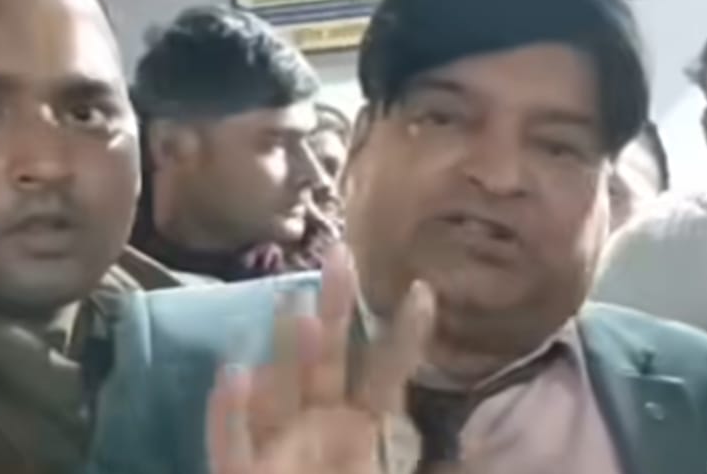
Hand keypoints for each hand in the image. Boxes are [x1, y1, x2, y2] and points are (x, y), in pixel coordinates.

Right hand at [207, 244, 434, 473]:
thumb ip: (442, 470)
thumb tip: (476, 450)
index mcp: (360, 427)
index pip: (385, 373)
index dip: (403, 336)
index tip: (421, 290)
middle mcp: (317, 422)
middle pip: (327, 357)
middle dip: (334, 307)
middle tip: (340, 254)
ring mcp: (276, 442)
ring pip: (280, 387)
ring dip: (286, 348)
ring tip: (291, 303)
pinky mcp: (239, 471)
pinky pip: (231, 440)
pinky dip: (229, 411)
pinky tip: (233, 375)